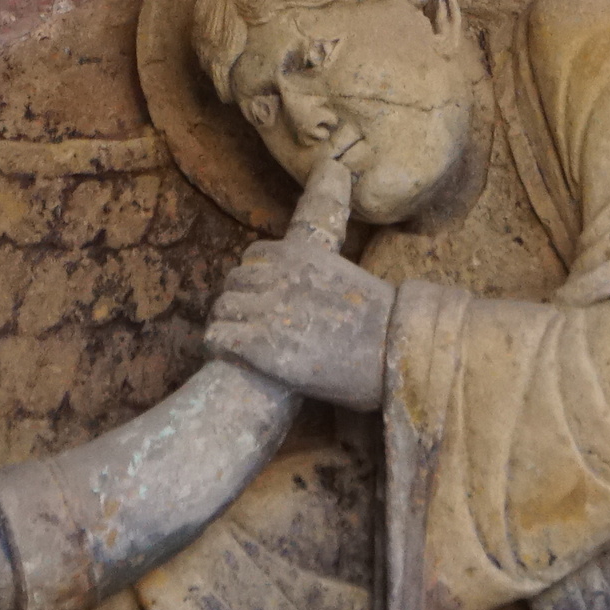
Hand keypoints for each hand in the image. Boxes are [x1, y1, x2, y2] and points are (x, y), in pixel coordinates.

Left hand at [206, 150, 389, 409]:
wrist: (392, 348)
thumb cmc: (380, 321)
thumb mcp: (344, 279)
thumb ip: (315, 277)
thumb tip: (307, 295)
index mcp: (298, 254)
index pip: (253, 256)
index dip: (254, 278)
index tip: (262, 296)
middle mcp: (276, 276)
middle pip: (233, 282)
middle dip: (239, 301)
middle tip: (250, 324)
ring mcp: (265, 309)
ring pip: (221, 308)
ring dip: (227, 322)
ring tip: (238, 342)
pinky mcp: (258, 344)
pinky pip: (217, 336)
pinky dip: (218, 344)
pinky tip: (231, 355)